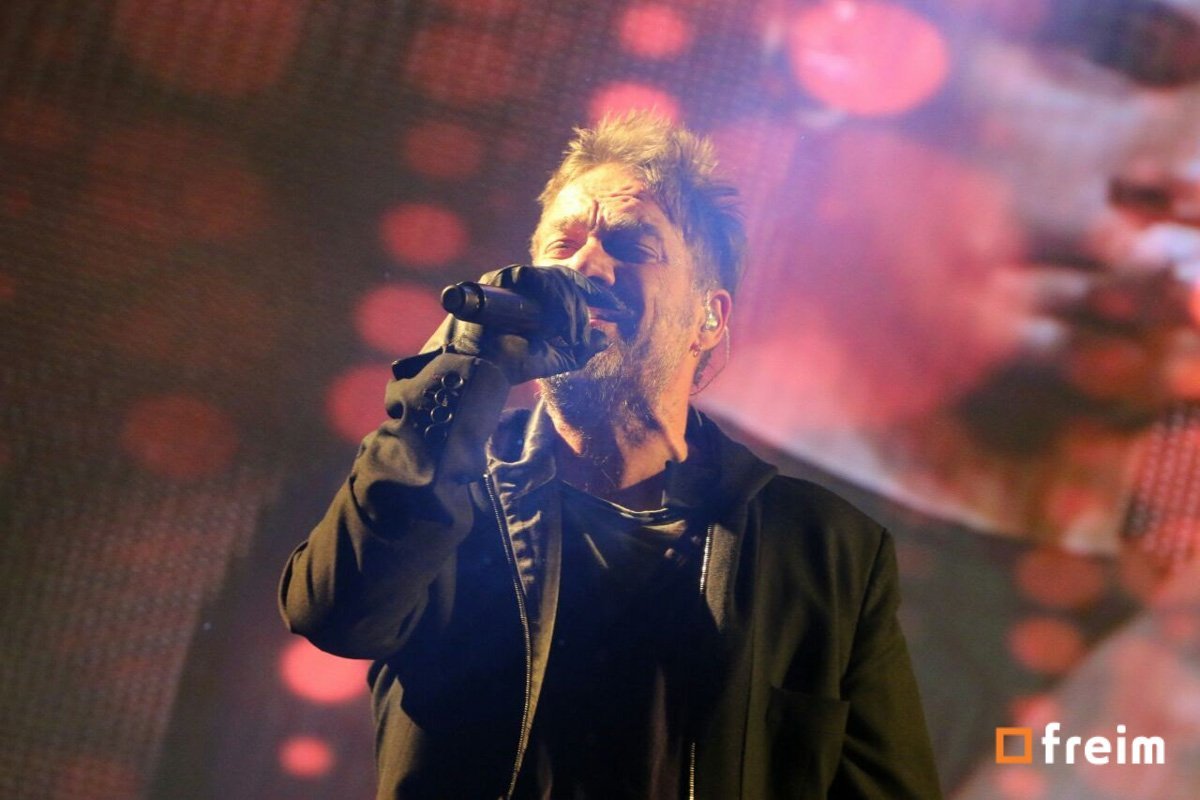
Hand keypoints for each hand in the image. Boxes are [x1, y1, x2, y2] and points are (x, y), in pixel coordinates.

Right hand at [439, 265, 614, 384]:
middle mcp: (524, 285)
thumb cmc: (514, 363)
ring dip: (568, 307)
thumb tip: (604, 337)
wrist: (484, 371)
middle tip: (583, 334)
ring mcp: (510, 280)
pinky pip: (533, 278)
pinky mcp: (498, 280)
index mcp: (538, 297)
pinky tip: (555, 324)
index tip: (620, 308)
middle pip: (566, 279)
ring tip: (568, 336)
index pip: (572, 283)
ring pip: (554, 279)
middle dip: (581, 307)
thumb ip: (582, 348)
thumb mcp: (558, 357)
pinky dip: (551, 299)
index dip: (598, 294)